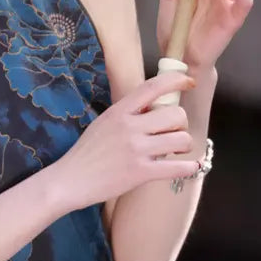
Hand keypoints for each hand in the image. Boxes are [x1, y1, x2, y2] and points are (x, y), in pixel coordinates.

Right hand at [53, 71, 201, 212]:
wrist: (70, 180)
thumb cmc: (87, 152)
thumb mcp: (104, 122)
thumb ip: (127, 113)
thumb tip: (154, 108)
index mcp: (119, 111)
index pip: (153, 86)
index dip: (177, 80)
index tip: (189, 82)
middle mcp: (129, 127)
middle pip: (175, 115)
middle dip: (181, 124)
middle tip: (174, 133)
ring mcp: (136, 150)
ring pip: (181, 139)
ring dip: (185, 144)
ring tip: (177, 151)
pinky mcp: (140, 173)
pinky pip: (177, 167)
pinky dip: (190, 167)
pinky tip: (190, 167)